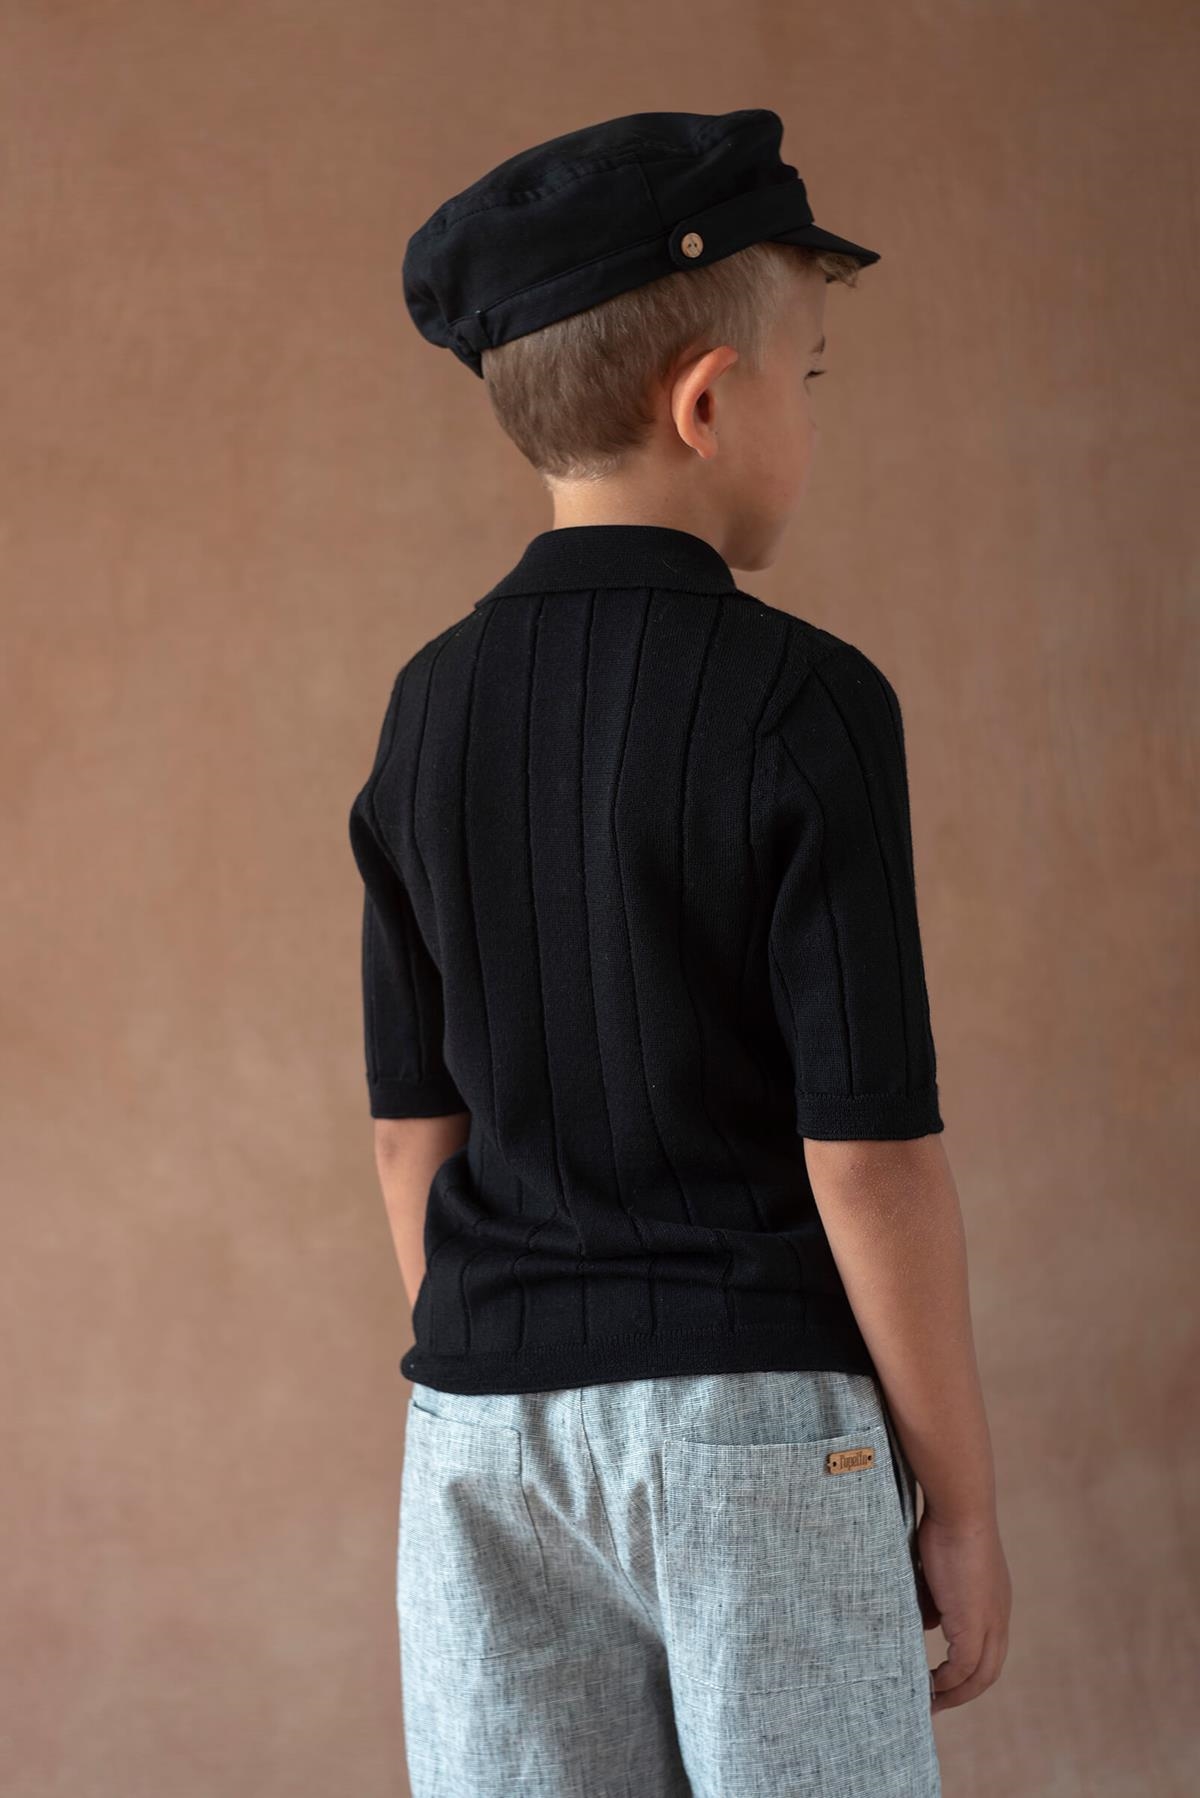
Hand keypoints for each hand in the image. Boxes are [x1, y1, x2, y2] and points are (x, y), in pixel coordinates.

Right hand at [915, 1508, 1011, 1712]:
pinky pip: (963, 1668)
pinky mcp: (974, 1625)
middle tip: (937, 1702)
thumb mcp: (940, 1571)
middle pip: (988, 1672)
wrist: (960, 1511)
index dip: (967, 1668)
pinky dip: (947, 1681)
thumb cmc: (946, 1527)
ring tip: (930, 1702)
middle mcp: (998, 1619)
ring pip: (980, 1676)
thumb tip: (928, 1623)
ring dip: (955, 1693)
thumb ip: (937, 1599)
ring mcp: (989, 1623)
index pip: (986, 1649)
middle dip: (962, 1692)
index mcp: (994, 1604)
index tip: (942, 1678)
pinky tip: (928, 1684)